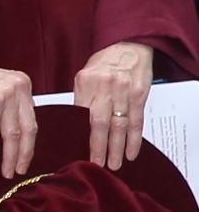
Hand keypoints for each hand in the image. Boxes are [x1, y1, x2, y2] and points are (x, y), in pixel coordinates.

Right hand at [0, 59, 36, 173]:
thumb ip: (9, 106)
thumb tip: (15, 132)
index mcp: (23, 85)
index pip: (31, 120)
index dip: (29, 142)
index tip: (25, 156)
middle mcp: (19, 88)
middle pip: (26, 129)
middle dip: (23, 153)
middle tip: (19, 169)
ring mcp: (7, 95)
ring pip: (11, 133)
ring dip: (8, 156)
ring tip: (5, 170)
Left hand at [77, 41, 154, 170]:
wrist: (128, 46)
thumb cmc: (103, 63)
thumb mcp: (84, 76)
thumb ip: (81, 99)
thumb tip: (72, 126)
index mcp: (85, 83)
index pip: (79, 115)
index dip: (78, 135)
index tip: (74, 152)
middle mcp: (104, 88)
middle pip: (99, 123)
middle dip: (98, 147)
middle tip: (97, 164)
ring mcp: (123, 92)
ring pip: (119, 125)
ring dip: (117, 147)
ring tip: (114, 164)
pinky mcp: (139, 95)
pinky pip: (136, 121)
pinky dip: (134, 139)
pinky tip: (132, 152)